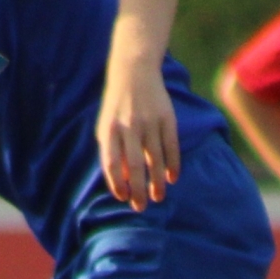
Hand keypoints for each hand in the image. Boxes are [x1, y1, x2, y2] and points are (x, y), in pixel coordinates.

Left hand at [96, 54, 180, 211]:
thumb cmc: (117, 105)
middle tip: (141, 206)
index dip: (117, 182)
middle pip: (135, 165)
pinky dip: (173, 165)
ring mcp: (149, 122)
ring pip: (155, 159)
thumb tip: (123, 180)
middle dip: (138, 189)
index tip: (123, 197)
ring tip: (158, 197)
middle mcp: (129, 126)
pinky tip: (172, 178)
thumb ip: (112, 150)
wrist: (134, 71)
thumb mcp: (107, 124)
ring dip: (157, 182)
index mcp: (110, 129)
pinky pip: (171, 147)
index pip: (111, 162)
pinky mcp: (167, 118)